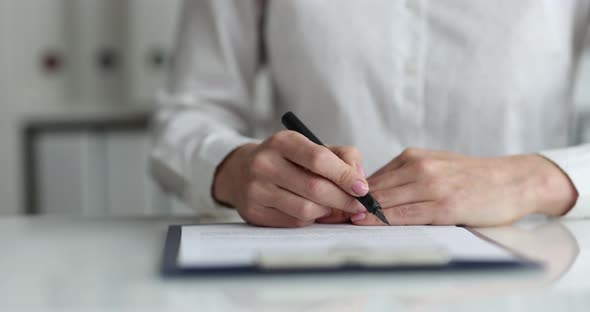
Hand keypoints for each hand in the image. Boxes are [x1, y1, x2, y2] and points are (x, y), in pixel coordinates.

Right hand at [213, 130, 368, 226]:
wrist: (242, 171)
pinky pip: (294, 222)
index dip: (345, 176)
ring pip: (306, 209)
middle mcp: (265, 163)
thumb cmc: (288, 159)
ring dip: (327, 211)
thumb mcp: (312, 147)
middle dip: (343, 199)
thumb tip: (359, 180)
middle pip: (315, 188)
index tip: (362, 188)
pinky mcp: (254, 211)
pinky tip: (311, 210)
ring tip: (331, 206)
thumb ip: (343, 157)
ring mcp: (256, 189)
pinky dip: (310, 219)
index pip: (319, 159)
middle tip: (359, 205)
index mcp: (282, 142)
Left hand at [351, 148, 577, 226]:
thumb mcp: (434, 167)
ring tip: (342, 221)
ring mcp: (431, 185)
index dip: (350, 192)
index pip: (371, 177)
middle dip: (350, 202)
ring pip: (386, 200)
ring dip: (362, 212)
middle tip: (329, 214)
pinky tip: (369, 223)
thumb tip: (372, 194)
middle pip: (373, 188)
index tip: (333, 203)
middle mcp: (419, 167)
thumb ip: (405, 178)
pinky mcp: (445, 205)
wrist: (512, 180)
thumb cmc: (471, 177)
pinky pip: (406, 214)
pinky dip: (384, 220)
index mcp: (413, 158)